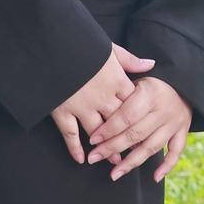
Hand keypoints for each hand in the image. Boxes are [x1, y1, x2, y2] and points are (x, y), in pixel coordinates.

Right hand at [50, 43, 151, 165]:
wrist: (52, 44)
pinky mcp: (62, 110)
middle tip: (134, 152)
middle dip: (127, 137)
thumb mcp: (110, 48)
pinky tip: (81, 159)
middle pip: (119, 122)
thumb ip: (130, 60)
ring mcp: (82, 106)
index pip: (133, 104)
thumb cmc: (83, 43)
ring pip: (98, 132)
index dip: (140, 117)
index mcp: (116, 80)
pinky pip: (70, 134)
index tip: (146, 128)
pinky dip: (75, 148)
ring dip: (107, 147)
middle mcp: (102, 97)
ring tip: (114, 161)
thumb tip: (151, 64)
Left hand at [89, 73, 195, 181]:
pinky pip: (176, 152)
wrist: (182, 79)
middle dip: (112, 148)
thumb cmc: (150, 79)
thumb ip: (119, 87)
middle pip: (136, 134)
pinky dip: (167, 166)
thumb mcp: (135, 76)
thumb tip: (98, 103)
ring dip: (132, 163)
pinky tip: (155, 177)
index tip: (93, 140)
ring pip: (152, 147)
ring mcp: (175, 122)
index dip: (108, 129)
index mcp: (151, 93)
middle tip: (94, 158)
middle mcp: (164, 109)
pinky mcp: (183, 131)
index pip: (127, 116)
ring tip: (114, 174)